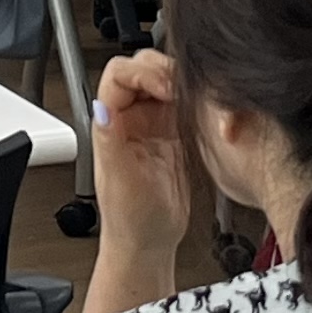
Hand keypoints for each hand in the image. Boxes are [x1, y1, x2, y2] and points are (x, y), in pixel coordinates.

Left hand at [88, 49, 191, 269]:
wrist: (150, 245)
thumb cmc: (128, 220)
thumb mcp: (118, 182)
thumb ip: (111, 143)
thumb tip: (102, 109)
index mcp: (110, 123)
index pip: (119, 75)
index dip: (143, 71)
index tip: (165, 86)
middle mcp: (131, 117)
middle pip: (144, 67)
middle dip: (166, 69)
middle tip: (186, 88)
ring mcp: (155, 123)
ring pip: (168, 79)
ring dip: (184, 80)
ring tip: (201, 96)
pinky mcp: (178, 132)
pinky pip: (188, 101)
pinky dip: (199, 98)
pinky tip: (209, 109)